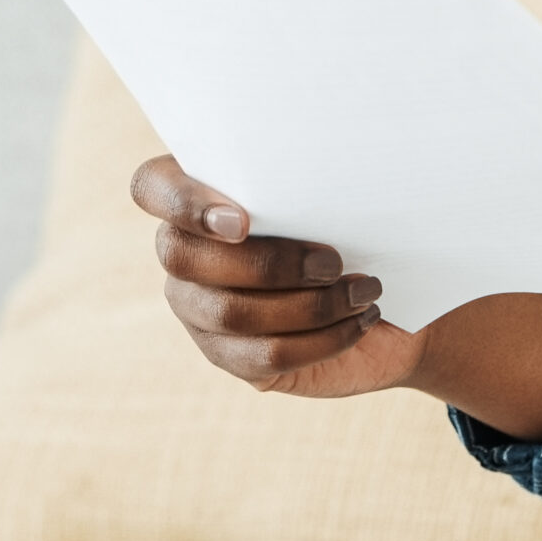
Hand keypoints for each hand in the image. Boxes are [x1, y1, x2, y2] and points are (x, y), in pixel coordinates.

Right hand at [134, 155, 412, 398]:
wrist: (389, 294)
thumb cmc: (362, 228)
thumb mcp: (344, 197)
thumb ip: (312, 184)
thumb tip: (322, 187)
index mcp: (201, 195)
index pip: (152, 186)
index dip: (182, 203)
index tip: (242, 220)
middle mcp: (186, 252)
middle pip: (184, 257)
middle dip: (268, 262)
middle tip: (332, 262)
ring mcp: (199, 309)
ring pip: (230, 312)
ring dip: (310, 304)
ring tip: (363, 293)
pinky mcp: (231, 357)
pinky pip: (266, 355)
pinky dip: (323, 339)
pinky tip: (358, 321)